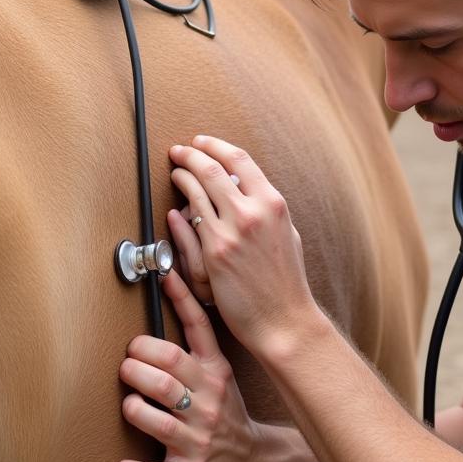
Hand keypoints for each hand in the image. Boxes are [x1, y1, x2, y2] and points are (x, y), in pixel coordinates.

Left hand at [115, 269, 265, 461]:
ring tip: (129, 405)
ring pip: (158, 418)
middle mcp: (208, 402)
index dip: (181, 301)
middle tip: (127, 365)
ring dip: (133, 408)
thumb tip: (168, 307)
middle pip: (166, 372)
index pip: (199, 329)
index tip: (164, 277)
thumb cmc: (225, 414)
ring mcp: (200, 437)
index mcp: (215, 373)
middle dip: (136, 364)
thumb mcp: (220, 377)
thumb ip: (195, 351)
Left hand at [167, 135, 317, 353]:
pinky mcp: (214, 252)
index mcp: (274, 204)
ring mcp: (232, 231)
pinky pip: (189, 221)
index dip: (215, 146)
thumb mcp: (287, 234)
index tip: (202, 142)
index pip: (240, 159)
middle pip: (212, 168)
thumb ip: (268, 210)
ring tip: (175, 172)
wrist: (284, 319)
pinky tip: (175, 207)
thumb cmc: (287, 282)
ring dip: (181, 176)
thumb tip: (247, 190)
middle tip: (179, 151)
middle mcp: (253, 212)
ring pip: (196, 190)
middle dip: (190, 154)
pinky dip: (180, 209)